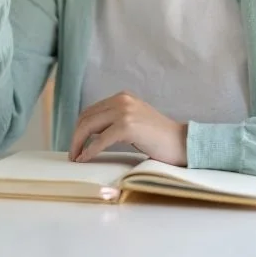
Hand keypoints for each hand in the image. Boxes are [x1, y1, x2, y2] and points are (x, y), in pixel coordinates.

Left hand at [69, 92, 187, 165]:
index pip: (91, 111)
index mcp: (121, 97)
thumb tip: (90, 132)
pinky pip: (100, 140)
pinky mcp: (127, 127)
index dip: (79, 127)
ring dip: (78, 143)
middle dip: (76, 136)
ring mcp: (124, 112)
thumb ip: (115, 119)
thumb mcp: (134, 120)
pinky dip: (89, 150)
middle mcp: (121, 100)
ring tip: (76, 157)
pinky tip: (84, 159)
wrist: (183, 143)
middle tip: (72, 153)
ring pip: (89, 127)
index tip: (75, 142)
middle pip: (87, 117)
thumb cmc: (159, 137)